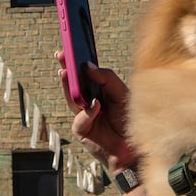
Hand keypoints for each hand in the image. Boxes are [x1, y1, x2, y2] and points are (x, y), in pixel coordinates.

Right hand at [55, 52, 135, 172]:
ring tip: (65, 72)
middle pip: (74, 83)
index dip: (78, 61)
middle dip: (66, 68)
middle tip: (61, 55)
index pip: (85, 74)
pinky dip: (87, 112)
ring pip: (71, 98)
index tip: (71, 46)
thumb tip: (88, 67)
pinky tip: (96, 106)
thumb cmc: (130, 121)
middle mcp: (89, 102)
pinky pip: (80, 119)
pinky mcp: (82, 131)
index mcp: (99, 91)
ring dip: (68, 85)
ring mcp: (84, 116)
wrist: (134, 148)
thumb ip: (107, 78)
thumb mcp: (122, 94)